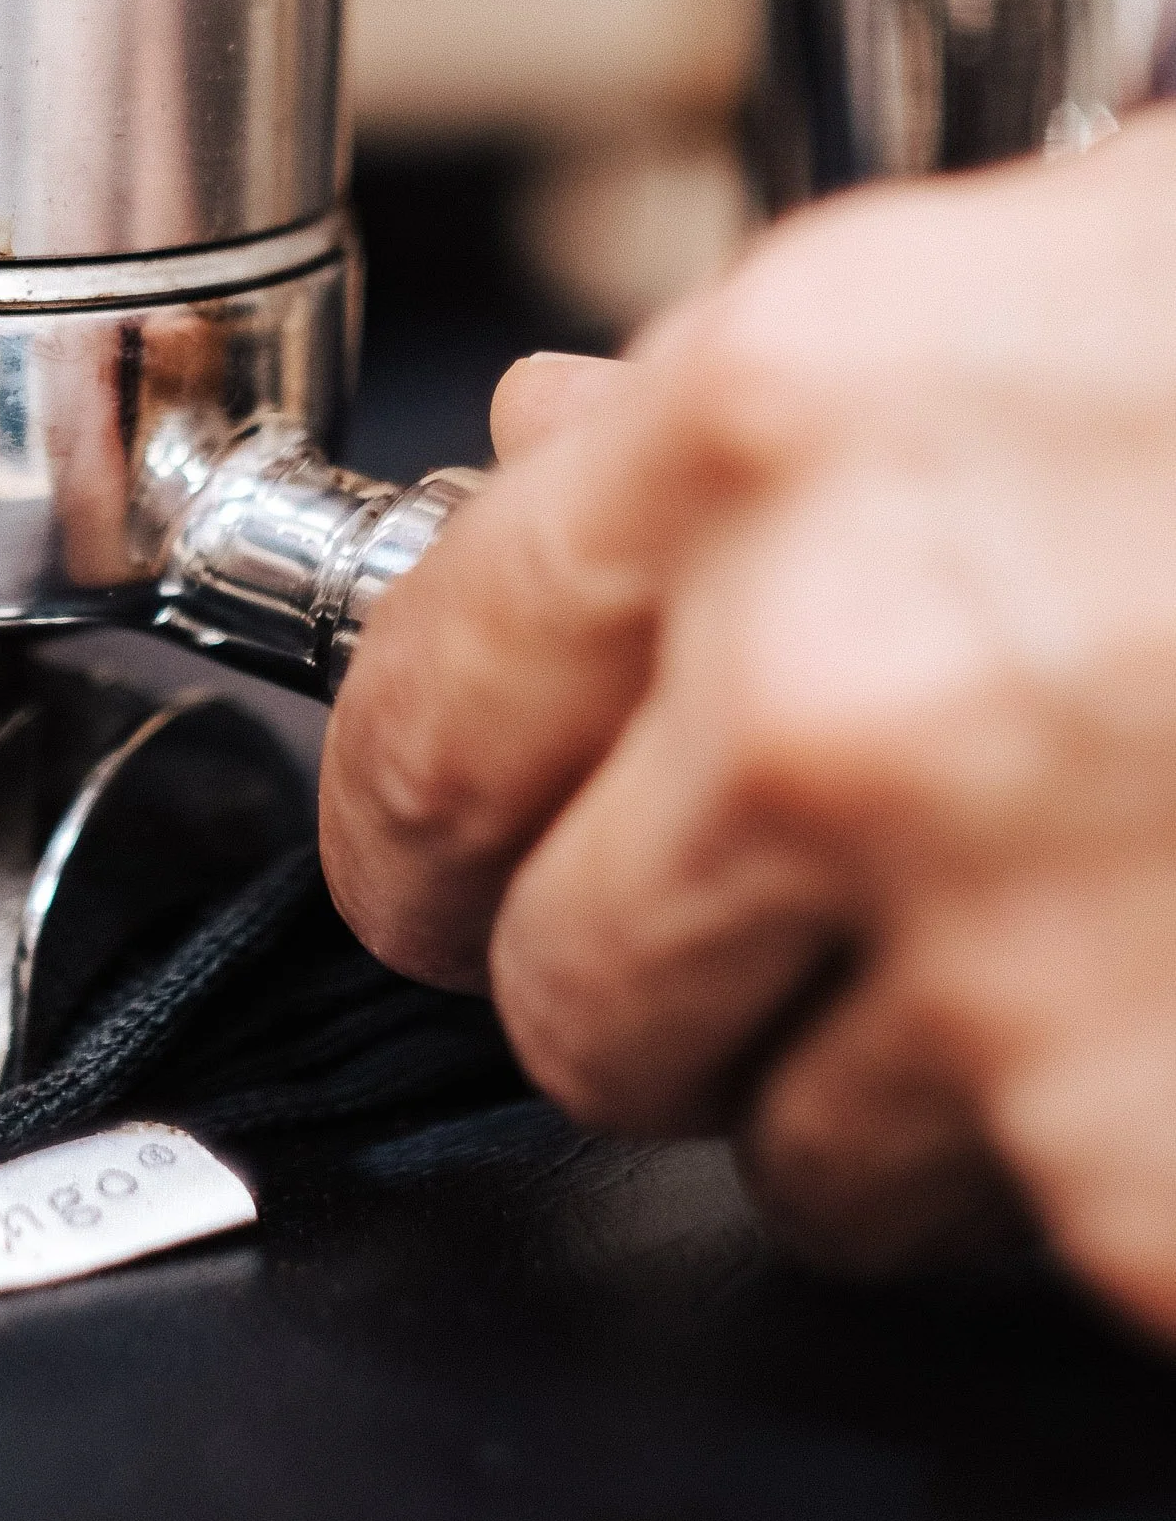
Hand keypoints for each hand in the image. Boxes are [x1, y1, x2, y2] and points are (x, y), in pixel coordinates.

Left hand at [320, 119, 1175, 1338]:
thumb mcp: (1057, 275)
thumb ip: (756, 408)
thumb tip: (539, 466)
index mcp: (778, 429)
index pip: (418, 716)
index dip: (438, 801)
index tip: (467, 838)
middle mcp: (837, 697)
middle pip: (557, 984)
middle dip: (658, 963)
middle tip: (803, 900)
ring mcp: (1005, 968)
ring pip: (785, 1152)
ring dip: (896, 1081)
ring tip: (1093, 918)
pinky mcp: (1151, 1191)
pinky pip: (1018, 1245)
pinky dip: (1100, 1177)